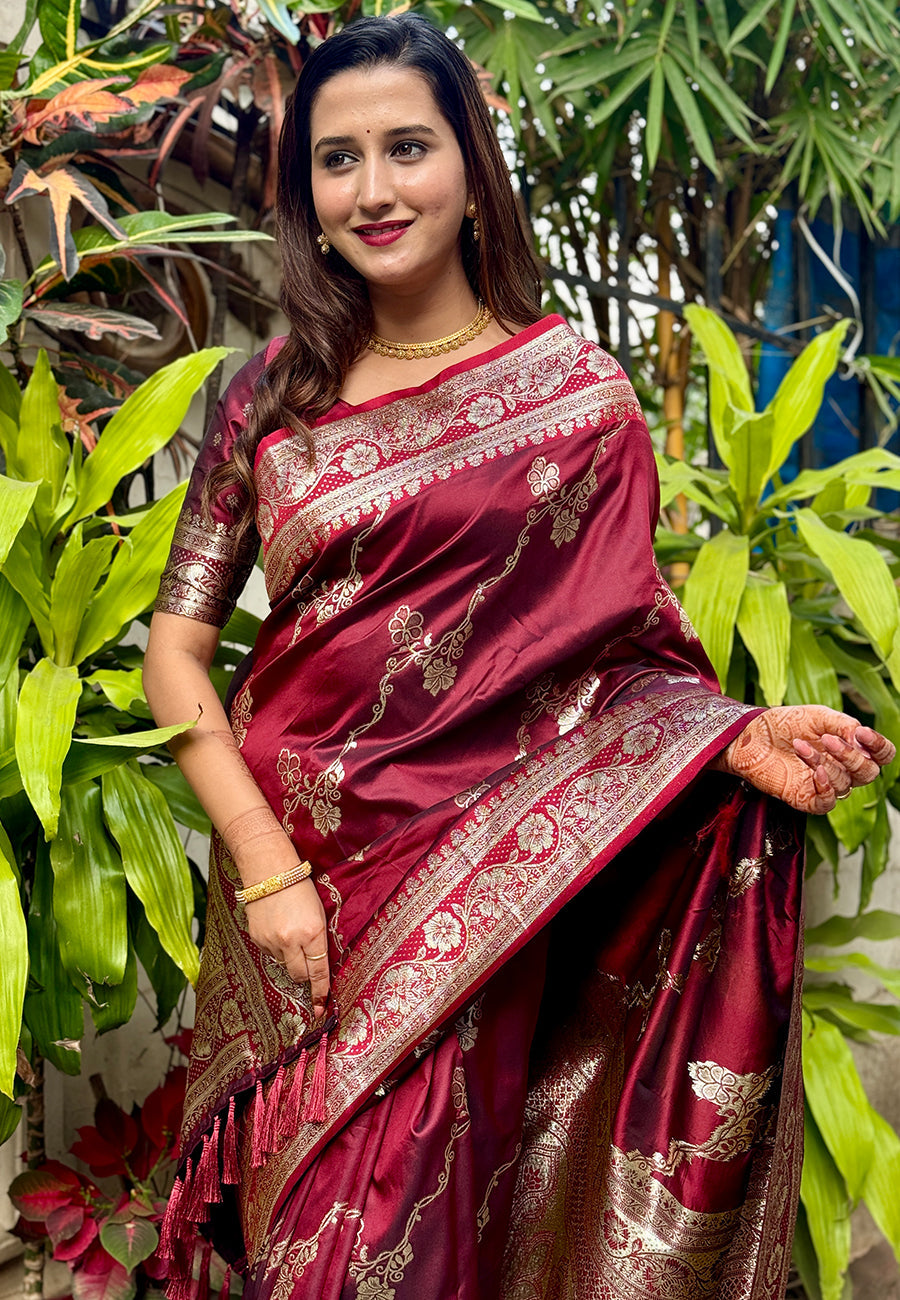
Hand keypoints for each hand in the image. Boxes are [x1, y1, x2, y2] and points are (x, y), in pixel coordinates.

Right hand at [245, 878, 330, 1018]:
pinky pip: (270, 954)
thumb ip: (318, 940)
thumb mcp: (319, 912)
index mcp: (312, 932)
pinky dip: (276, 948)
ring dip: (289, 957)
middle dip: (305, 974)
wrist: (269, 870)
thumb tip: (318, 966)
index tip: (322, 1006)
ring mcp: (271, 941)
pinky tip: (277, 928)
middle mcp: (291, 940)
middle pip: (300, 975)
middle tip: (307, 961)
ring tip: (289, 931)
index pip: (319, 970)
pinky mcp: (257, 938)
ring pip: (284, 964)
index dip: (320, 990)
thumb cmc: (299, 888)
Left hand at [713, 705, 894, 814]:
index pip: (881, 756)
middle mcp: (841, 769)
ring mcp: (824, 785)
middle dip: (851, 756)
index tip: (863, 733)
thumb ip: (843, 724)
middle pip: (869, 773)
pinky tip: (815, 772)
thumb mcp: (817, 716)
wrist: (749, 735)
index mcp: (849, 748)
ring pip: (844, 784)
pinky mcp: (805, 799)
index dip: (880, 747)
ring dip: (824, 763)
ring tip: (800, 746)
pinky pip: (827, 803)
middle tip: (828, 740)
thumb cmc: (783, 724)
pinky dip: (825, 789)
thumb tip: (863, 739)